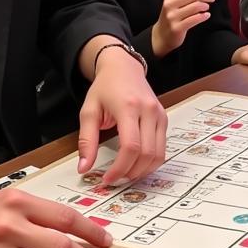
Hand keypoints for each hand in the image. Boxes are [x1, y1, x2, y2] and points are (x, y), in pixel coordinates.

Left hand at [78, 53, 166, 183]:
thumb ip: (86, 141)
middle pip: (146, 153)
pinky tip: (136, 164)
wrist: (123, 68)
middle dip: (130, 172)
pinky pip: (162, 148)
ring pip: (158, 154)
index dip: (120, 168)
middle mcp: (148, 110)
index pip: (130, 146)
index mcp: (128, 107)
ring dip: (142, 170)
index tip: (107, 178)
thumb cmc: (105, 88)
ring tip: (125, 174)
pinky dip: (150, 162)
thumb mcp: (89, 111)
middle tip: (115, 179)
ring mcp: (159, 114)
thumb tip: (84, 168)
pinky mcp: (163, 118)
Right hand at [151, 0, 218, 56]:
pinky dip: (204, 16)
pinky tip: (206, 15)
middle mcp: (169, 4)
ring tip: (207, 7)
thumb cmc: (174, 15)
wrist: (162, 35)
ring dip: (205, 6)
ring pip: (196, 6)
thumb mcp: (176, 1)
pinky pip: (195, 19)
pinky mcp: (176, 28)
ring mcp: (172, 16)